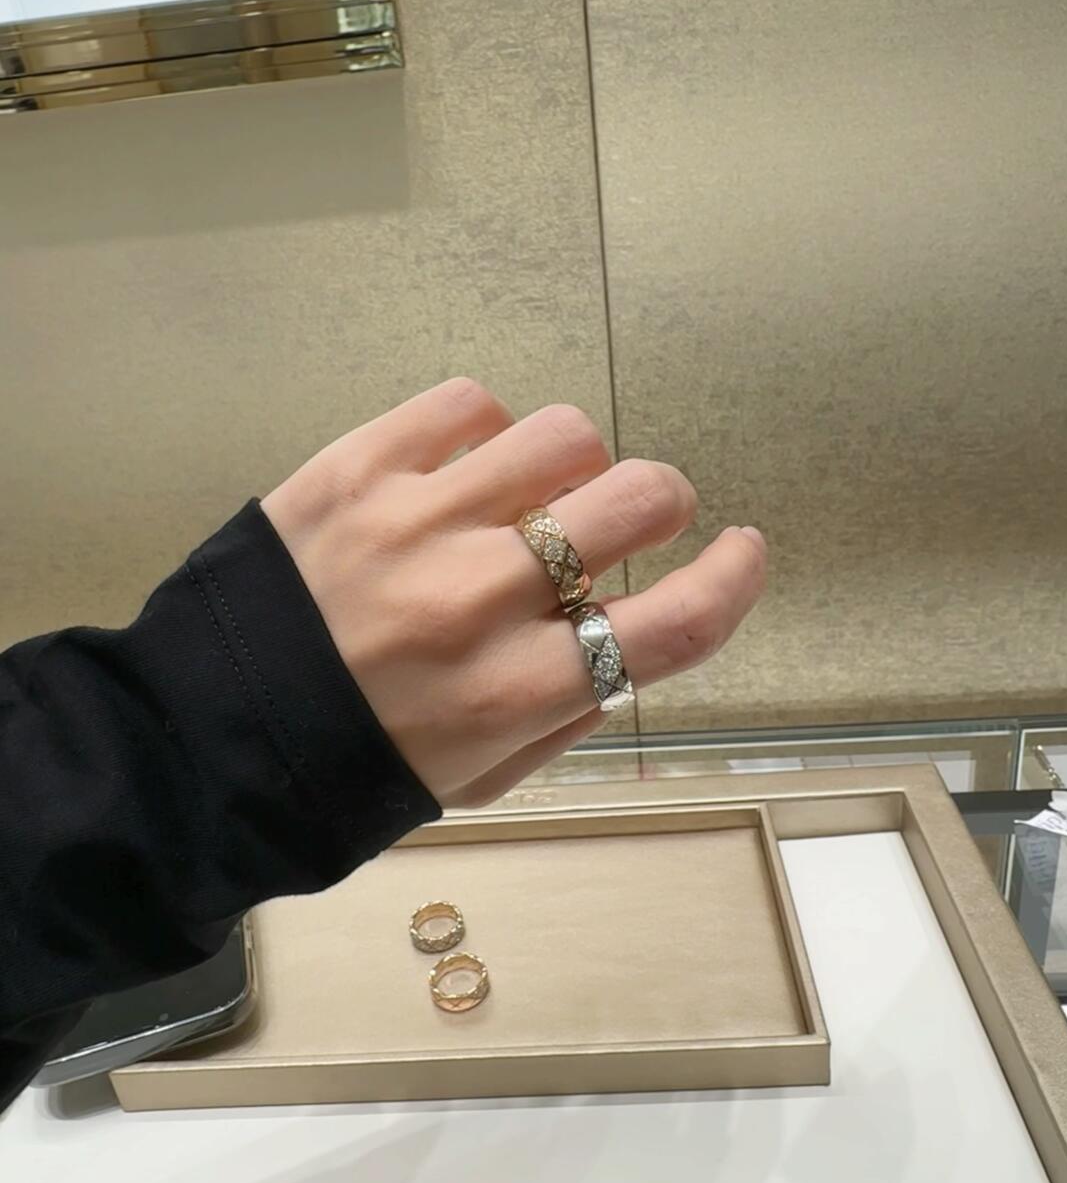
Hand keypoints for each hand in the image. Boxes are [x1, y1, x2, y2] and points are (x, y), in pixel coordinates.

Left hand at [261, 379, 765, 806]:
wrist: (208, 736)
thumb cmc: (358, 765)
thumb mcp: (482, 779)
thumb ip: (572, 707)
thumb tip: (640, 621)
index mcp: (515, 692)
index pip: (677, 623)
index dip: (735, 579)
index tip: (743, 552)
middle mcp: (478, 599)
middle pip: (637, 500)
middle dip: (660, 505)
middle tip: (627, 522)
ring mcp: (415, 522)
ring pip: (563, 435)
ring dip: (574, 466)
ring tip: (533, 496)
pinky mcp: (356, 466)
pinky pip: (469, 403)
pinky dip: (489, 433)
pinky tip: (464, 473)